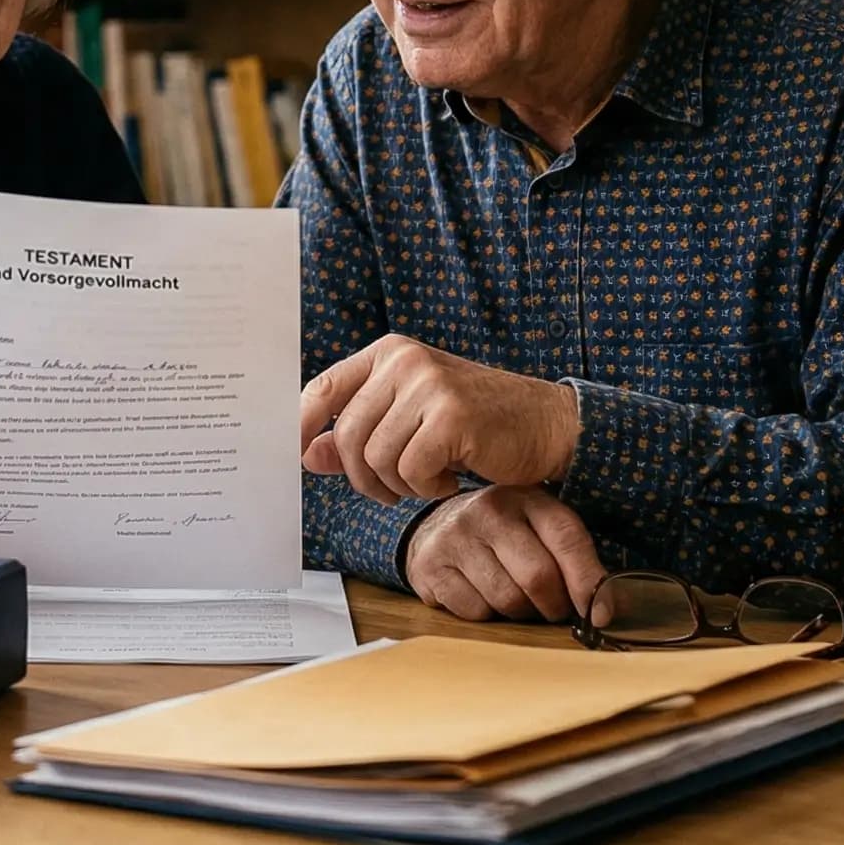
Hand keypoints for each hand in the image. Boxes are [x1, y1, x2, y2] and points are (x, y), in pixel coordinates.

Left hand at [298, 334, 579, 504]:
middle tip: (393, 490)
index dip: (300, 428)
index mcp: (388, 354)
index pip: (321, 388)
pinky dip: (427, 488)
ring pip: (376, 457)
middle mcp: (405, 361)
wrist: (546, 424)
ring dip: (398, 486)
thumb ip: (359, 435)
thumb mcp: (410, 424)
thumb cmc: (476, 426)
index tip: (297, 458)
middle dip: (363, 478)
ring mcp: (429, 385)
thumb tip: (305, 455)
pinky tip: (450, 479)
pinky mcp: (451, 415)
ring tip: (427, 480)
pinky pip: (410, 470)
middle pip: (346, 435)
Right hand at [405, 486, 607, 622]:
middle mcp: (488, 511)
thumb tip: (605, 609)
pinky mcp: (430, 565)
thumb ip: (572, 555)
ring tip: (516, 598)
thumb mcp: (538, 526)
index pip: (566, 538)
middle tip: (554, 609)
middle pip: (537, 577)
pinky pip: (475, 612)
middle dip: (553, 605)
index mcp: (525, 497)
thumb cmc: (503, 533)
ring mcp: (456, 537)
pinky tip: (482, 594)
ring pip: (507, 599)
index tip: (600, 614)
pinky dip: (486, 614)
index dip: (587, 581)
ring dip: (520, 612)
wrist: (438, 525)